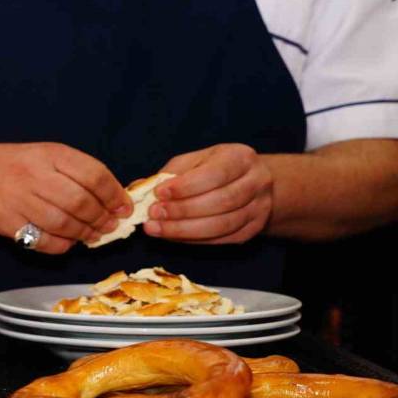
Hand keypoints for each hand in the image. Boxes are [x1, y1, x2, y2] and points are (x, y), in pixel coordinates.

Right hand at [0, 142, 132, 253]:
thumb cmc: (18, 165)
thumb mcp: (48, 155)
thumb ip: (79, 173)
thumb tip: (114, 200)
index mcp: (51, 155)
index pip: (93, 175)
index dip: (114, 195)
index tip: (124, 207)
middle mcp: (35, 175)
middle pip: (80, 202)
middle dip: (101, 218)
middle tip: (109, 225)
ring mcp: (19, 199)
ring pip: (63, 223)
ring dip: (84, 233)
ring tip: (92, 235)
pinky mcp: (7, 222)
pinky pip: (43, 240)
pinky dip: (62, 245)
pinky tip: (68, 241)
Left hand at [144, 144, 273, 243]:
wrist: (251, 183)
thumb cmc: (216, 168)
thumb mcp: (196, 161)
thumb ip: (171, 173)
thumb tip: (139, 187)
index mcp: (240, 158)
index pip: (215, 174)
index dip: (186, 186)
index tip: (159, 193)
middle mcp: (255, 182)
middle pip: (221, 202)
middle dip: (183, 211)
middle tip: (154, 215)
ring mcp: (258, 208)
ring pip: (222, 225)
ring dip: (185, 230)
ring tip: (157, 229)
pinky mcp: (251, 230)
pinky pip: (221, 239)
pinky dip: (193, 240)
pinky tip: (172, 236)